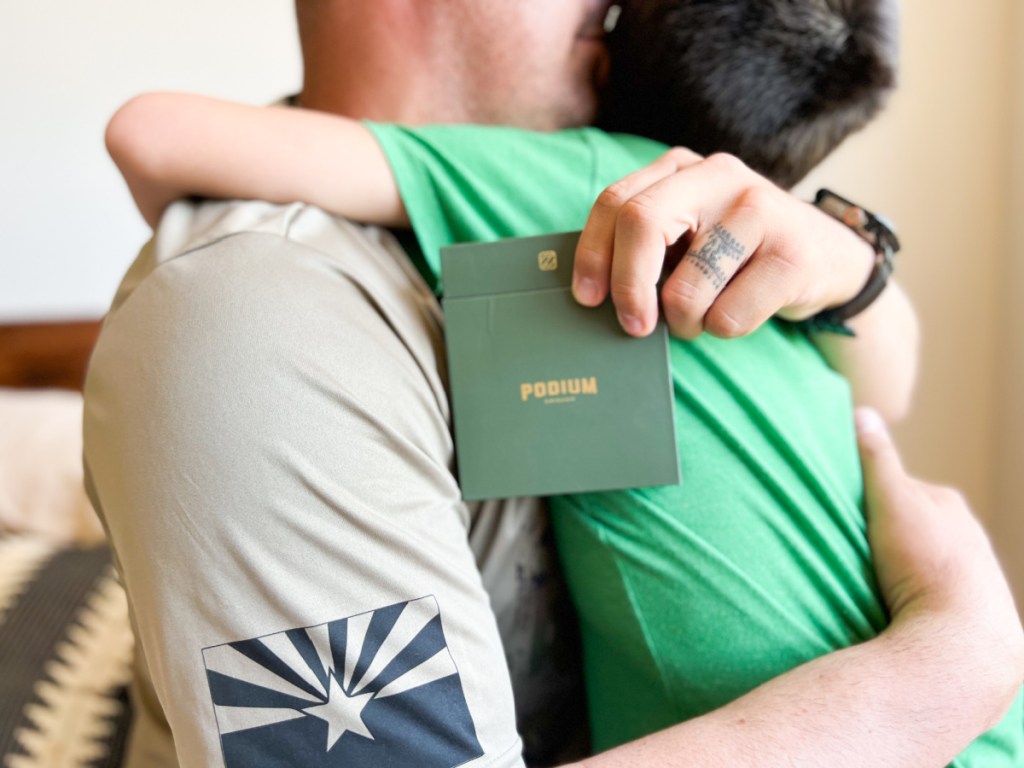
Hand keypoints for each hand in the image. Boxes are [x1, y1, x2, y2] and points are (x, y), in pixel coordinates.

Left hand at [573, 149, 875, 338]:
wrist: (828, 258)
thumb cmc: (735, 255)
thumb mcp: (687, 235)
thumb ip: (643, 246)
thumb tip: (588, 292)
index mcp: (681, 168)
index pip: (616, 202)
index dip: (592, 254)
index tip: (587, 298)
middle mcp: (718, 175)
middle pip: (642, 225)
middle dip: (628, 287)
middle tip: (634, 326)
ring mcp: (760, 208)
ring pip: (686, 288)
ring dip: (685, 323)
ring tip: (701, 318)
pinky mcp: (792, 254)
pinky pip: (728, 316)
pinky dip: (722, 329)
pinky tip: (738, 312)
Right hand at [855, 407, 1023, 708]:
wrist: (961, 639)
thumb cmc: (925, 563)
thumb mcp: (892, 501)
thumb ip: (876, 459)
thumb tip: (862, 411)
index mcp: (947, 503)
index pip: (900, 487)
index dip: (868, 497)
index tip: (843, 513)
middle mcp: (967, 533)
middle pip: (914, 523)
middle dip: (886, 532)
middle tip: (853, 549)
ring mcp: (973, 571)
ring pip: (925, 557)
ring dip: (902, 564)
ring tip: (874, 581)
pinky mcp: (971, 607)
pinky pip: (933, 588)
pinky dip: (914, 591)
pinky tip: (897, 604)